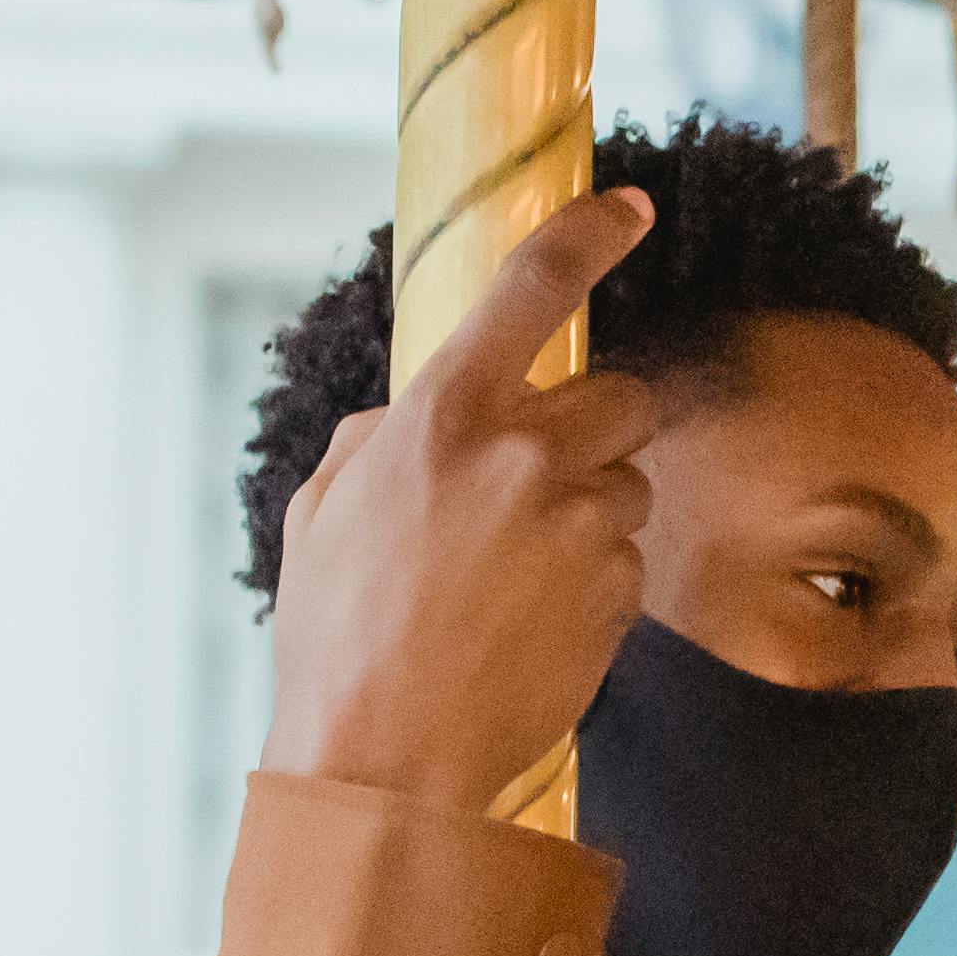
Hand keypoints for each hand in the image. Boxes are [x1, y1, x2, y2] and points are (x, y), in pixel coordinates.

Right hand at [261, 187, 663, 811]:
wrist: (386, 751)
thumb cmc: (339, 629)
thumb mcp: (326, 507)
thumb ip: (384, 435)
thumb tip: (419, 409)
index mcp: (443, 410)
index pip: (532, 286)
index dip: (589, 232)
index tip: (630, 204)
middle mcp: (524, 450)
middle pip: (624, 395)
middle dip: (600, 427)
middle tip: (546, 479)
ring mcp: (581, 520)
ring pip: (628, 483)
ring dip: (591, 513)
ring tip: (515, 577)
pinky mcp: (619, 587)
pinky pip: (627, 560)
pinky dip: (595, 581)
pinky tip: (533, 623)